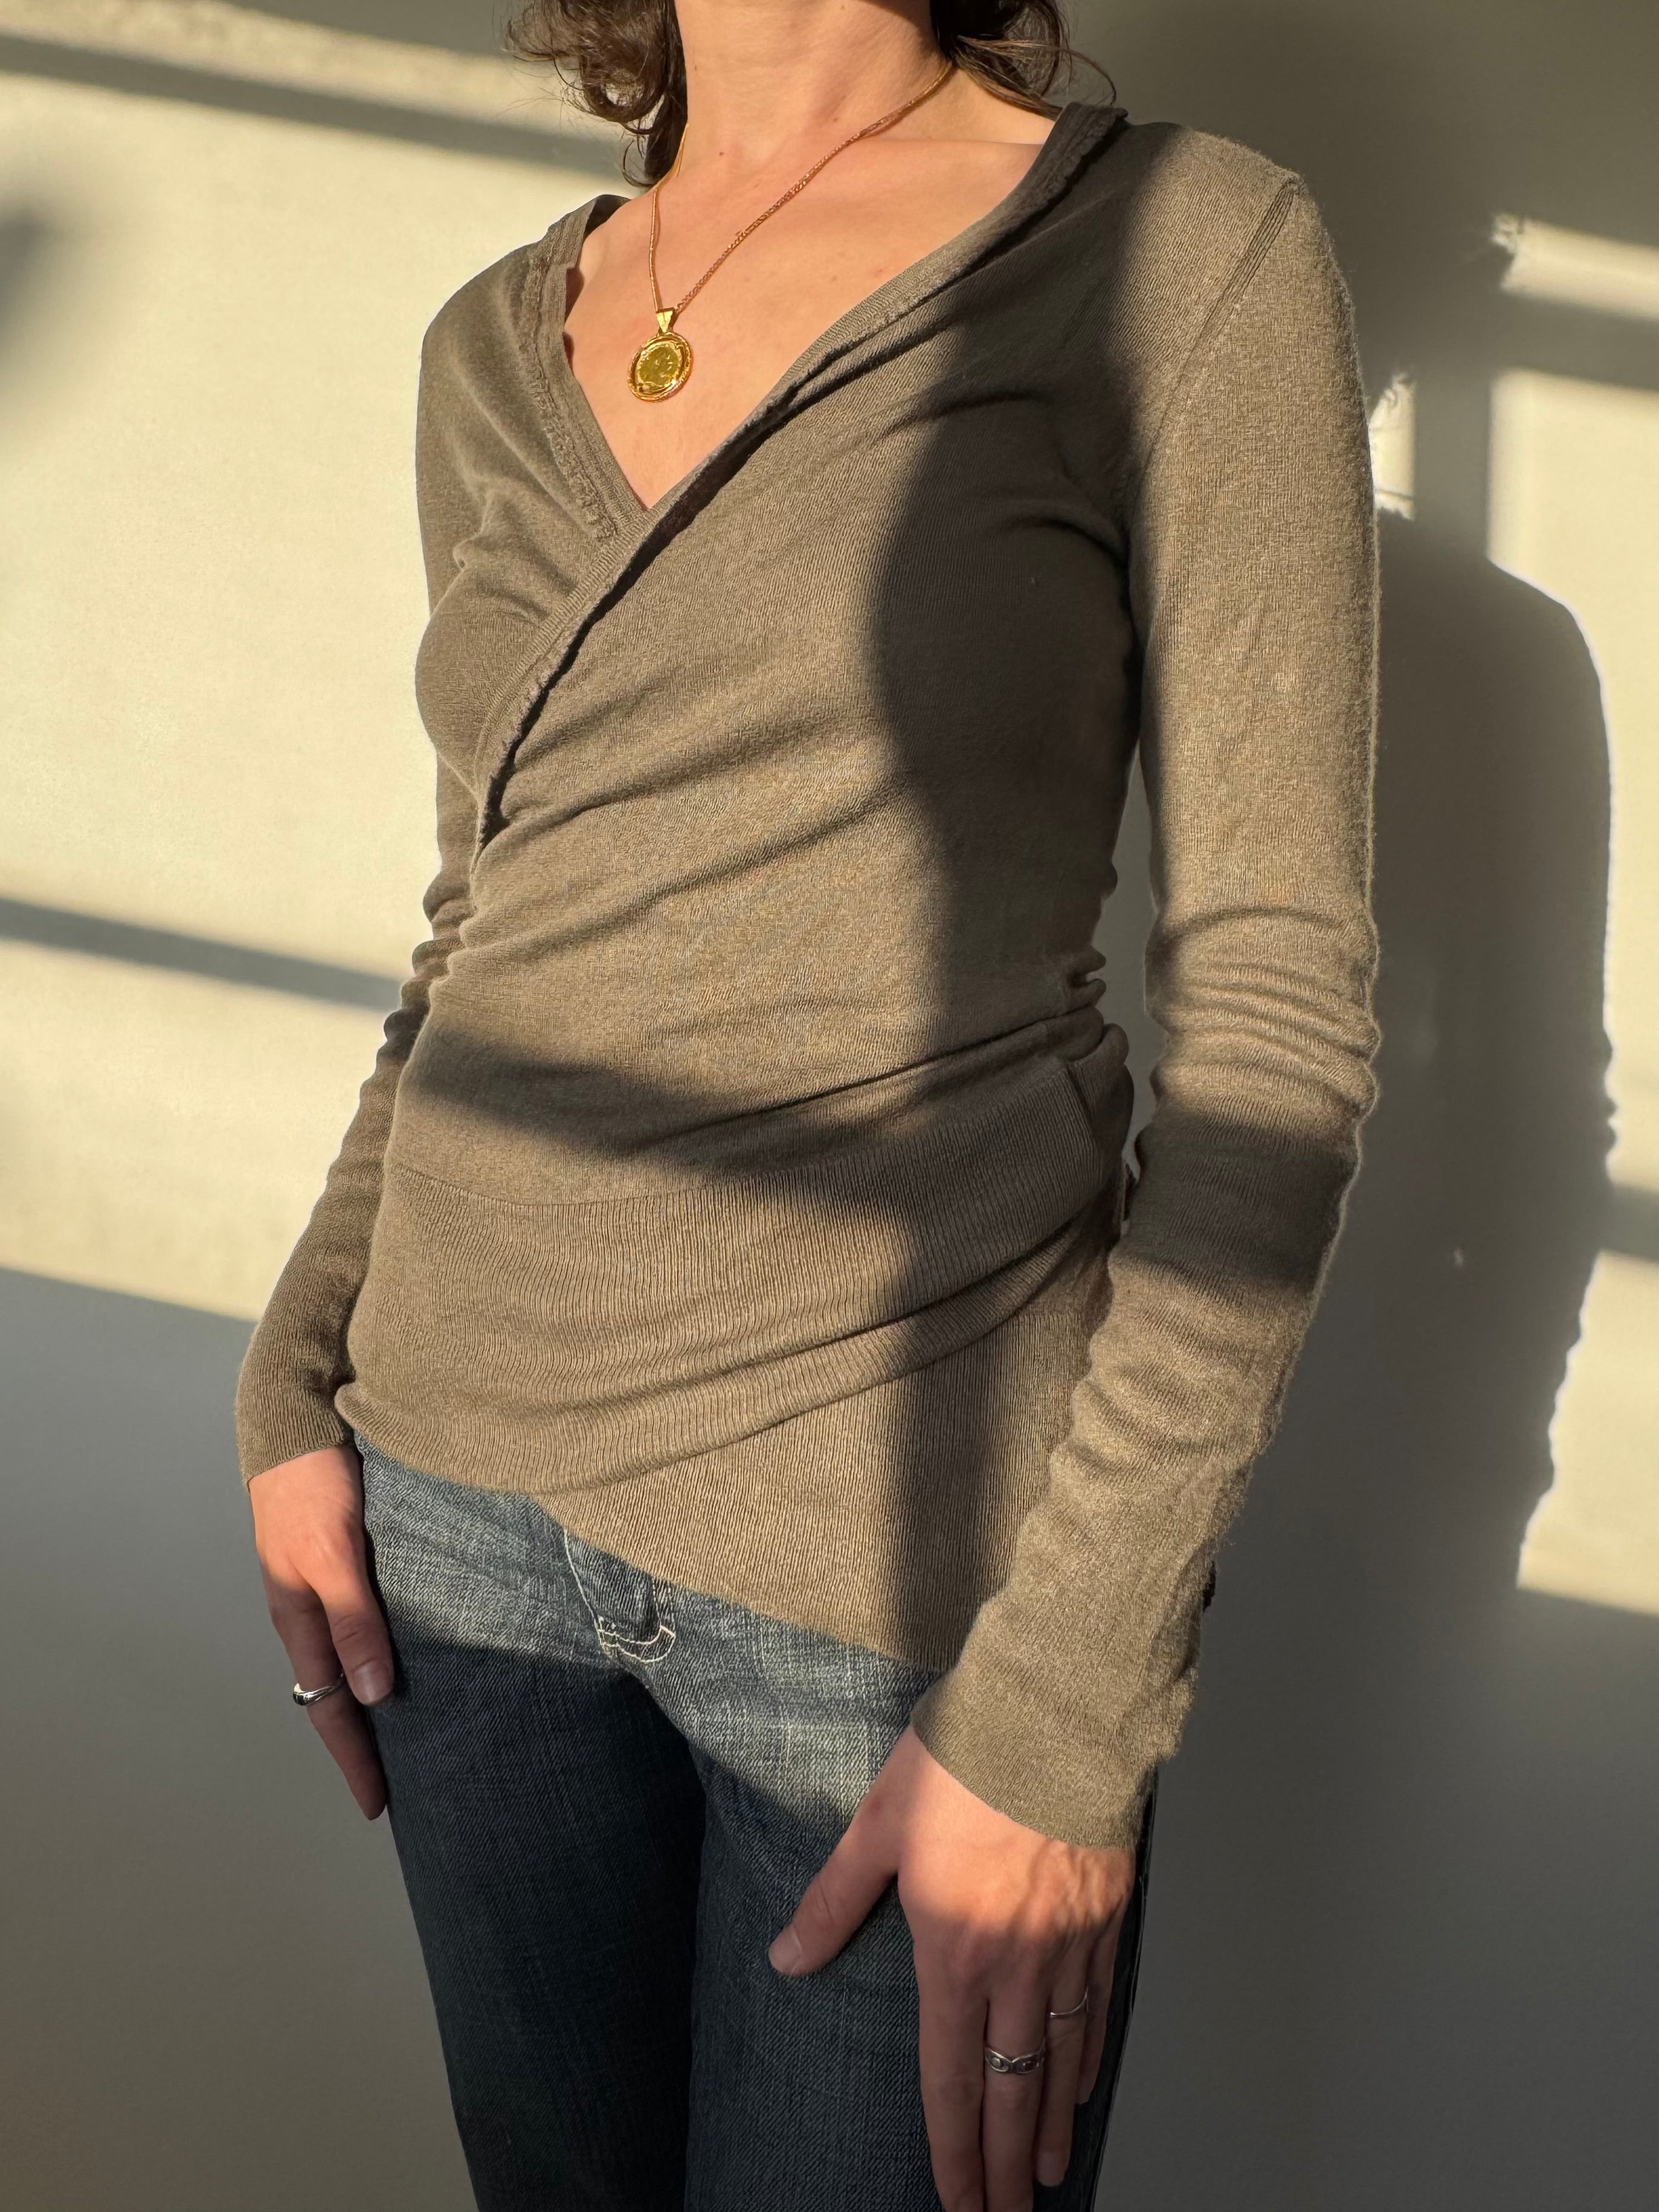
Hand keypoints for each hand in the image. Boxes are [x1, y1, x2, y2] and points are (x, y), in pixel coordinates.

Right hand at [247, 1443, 392, 1819]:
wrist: (298, 1416)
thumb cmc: (312, 1485)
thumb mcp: (334, 1555)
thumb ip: (354, 1620)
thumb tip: (371, 1695)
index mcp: (301, 1619)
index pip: (330, 1708)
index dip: (354, 1759)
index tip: (380, 1808)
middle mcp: (312, 1610)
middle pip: (340, 1693)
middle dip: (367, 1743)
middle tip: (407, 1785)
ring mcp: (327, 1584)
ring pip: (353, 1660)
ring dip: (377, 1699)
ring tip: (418, 1732)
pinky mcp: (347, 1558)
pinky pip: (365, 1623)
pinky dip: (385, 1654)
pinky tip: (415, 1656)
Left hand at [768, 1724, 1131, 2211]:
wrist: (1054, 1716)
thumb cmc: (962, 1762)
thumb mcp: (877, 1825)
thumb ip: (833, 1901)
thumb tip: (787, 1958)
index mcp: (953, 1953)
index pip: (950, 2081)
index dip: (953, 2153)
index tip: (957, 2206)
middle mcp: (1015, 1967)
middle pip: (1014, 2093)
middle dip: (1007, 2169)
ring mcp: (1067, 1946)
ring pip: (1062, 2059)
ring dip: (1055, 2123)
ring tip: (1050, 2174)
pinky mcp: (1106, 1917)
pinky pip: (1100, 2006)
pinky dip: (1091, 2054)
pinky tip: (1085, 2082)